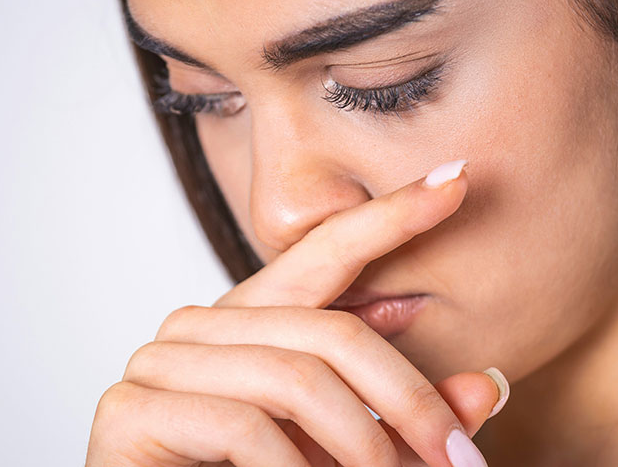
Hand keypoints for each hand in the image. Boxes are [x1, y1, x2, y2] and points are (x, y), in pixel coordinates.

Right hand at [86, 160, 506, 465]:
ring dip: (362, 447)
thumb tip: (486, 384)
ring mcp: (160, 362)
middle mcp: (199, 324)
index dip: (391, 216)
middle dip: (406, 402)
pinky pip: (245, 427)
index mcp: (248, 319)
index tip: (456, 179)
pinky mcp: (131, 411)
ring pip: (295, 380)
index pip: (324, 251)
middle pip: (328, 334)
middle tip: (457, 458)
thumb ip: (403, 413)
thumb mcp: (346, 442)